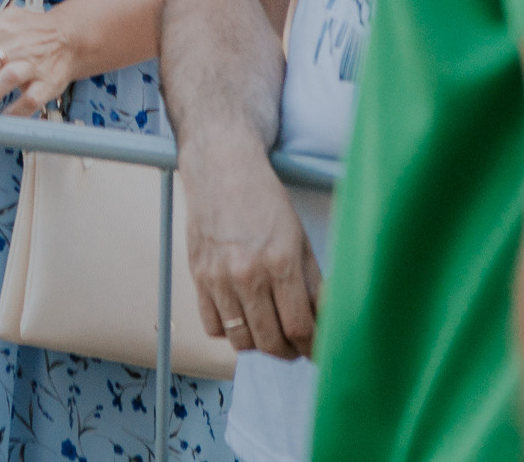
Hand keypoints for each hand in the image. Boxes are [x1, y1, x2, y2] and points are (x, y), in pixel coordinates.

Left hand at [0, 0, 80, 115]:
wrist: (70, 37)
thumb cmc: (30, 31)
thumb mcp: (3, 16)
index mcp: (0, 28)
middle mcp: (15, 46)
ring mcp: (33, 65)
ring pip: (8, 79)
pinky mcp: (48, 83)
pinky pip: (31, 99)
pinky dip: (17, 110)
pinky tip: (2, 118)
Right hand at [182, 140, 320, 358]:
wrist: (222, 170)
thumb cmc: (265, 201)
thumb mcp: (300, 239)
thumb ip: (312, 284)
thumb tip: (325, 321)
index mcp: (280, 263)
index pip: (299, 328)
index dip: (312, 348)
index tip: (317, 351)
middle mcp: (247, 274)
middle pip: (270, 342)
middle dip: (289, 353)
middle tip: (296, 348)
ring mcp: (218, 278)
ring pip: (240, 340)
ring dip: (260, 346)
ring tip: (269, 335)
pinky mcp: (198, 276)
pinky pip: (213, 326)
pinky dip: (229, 331)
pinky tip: (241, 317)